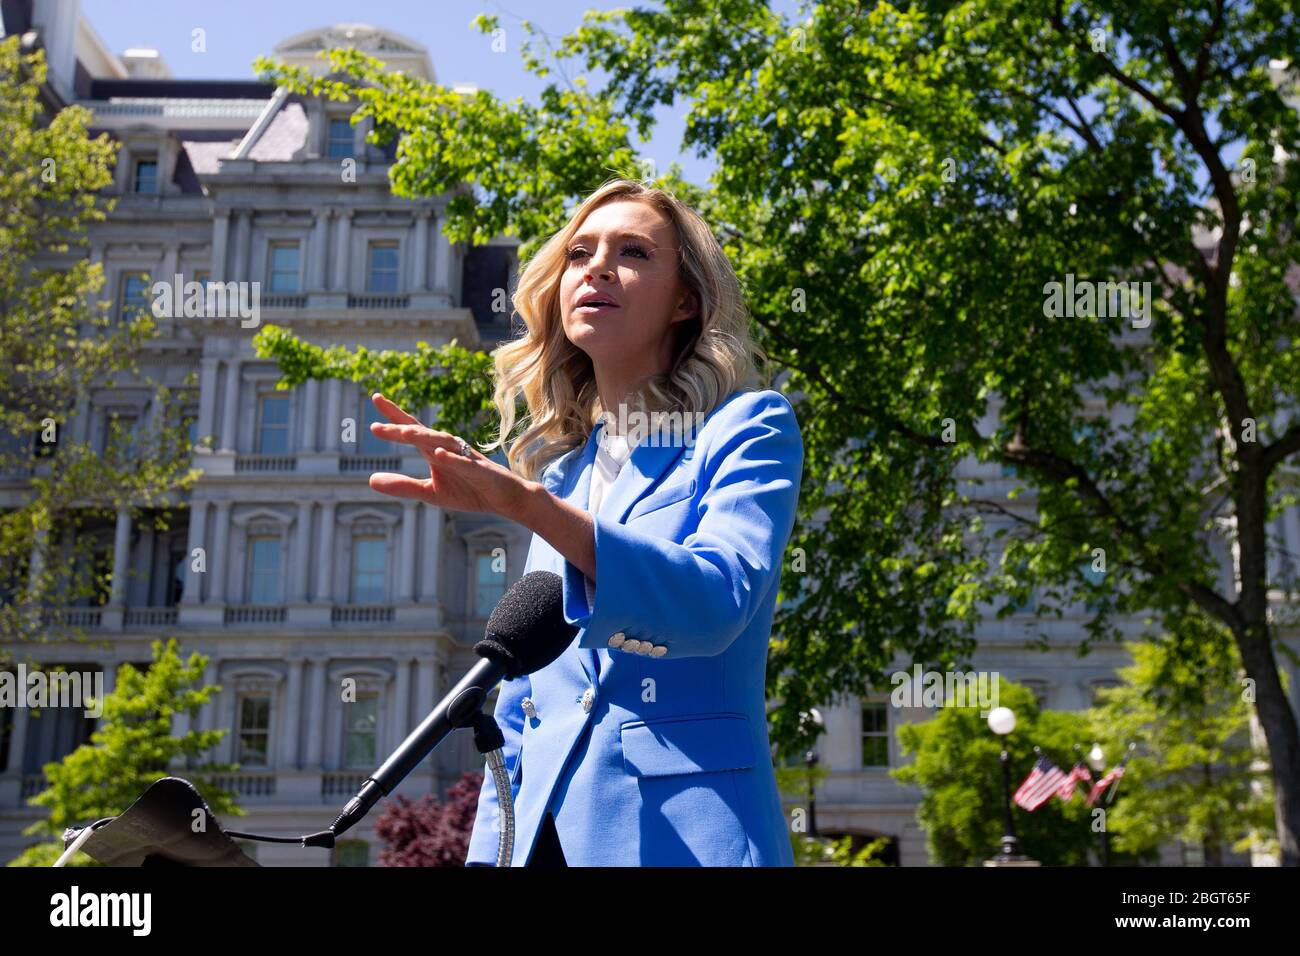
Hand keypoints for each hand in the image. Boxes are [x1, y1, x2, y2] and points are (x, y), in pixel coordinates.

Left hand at [365, 393, 532, 518]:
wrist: (505, 499)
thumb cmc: (469, 491)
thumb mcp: (430, 493)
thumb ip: (402, 486)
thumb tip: (370, 480)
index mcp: (434, 451)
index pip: (411, 429)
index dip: (393, 415)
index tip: (376, 397)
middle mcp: (448, 448)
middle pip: (421, 433)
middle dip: (400, 427)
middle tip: (376, 427)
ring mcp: (464, 457)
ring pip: (441, 442)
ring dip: (422, 437)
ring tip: (403, 433)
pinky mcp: (480, 470)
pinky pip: (464, 462)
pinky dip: (451, 457)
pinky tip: (438, 453)